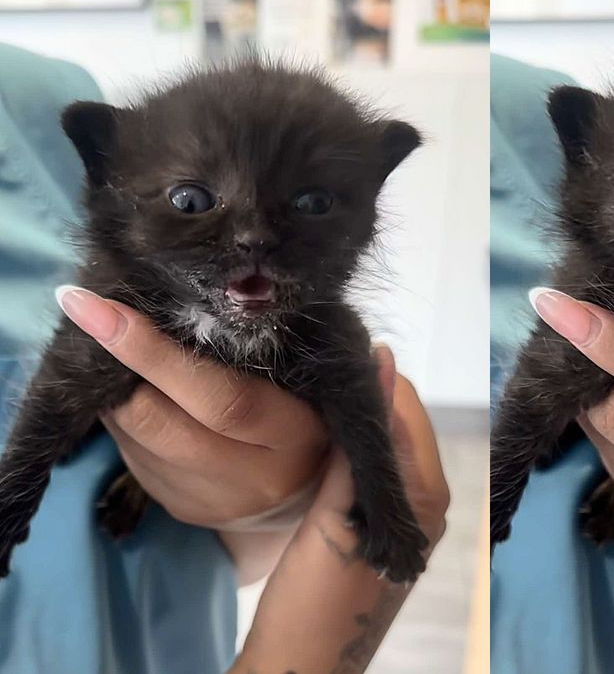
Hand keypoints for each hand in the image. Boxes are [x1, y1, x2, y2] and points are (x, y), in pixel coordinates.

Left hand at [61, 286, 342, 582]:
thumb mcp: (322, 379)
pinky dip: (122, 414)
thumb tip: (296, 318)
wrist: (309, 492)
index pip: (222, 398)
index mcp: (295, 436)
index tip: (99, 308)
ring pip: (135, 437)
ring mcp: (210, 499)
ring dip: (113, 388)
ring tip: (113, 344)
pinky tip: (134, 388)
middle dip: (116, 367)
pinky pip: (130, 453)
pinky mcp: (177, 506)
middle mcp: (251, 477)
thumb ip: (303, 347)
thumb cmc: (317, 410)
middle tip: (90, 313)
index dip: (156, 354)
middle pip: (160, 421)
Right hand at [230, 344, 449, 673]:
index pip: (410, 412)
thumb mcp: (334, 515)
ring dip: (365, 420)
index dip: (380, 376)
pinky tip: (330, 435)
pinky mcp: (385, 531)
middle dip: (373, 394)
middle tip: (328, 363)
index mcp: (425, 496)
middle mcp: (427, 503)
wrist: (302, 666)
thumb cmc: (314, 597)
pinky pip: (380, 473)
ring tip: (324, 388)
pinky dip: (360, 449)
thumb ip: (359, 446)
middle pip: (405, 428)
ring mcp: (408, 519)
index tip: (344, 345)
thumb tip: (380, 368)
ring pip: (391, 449)